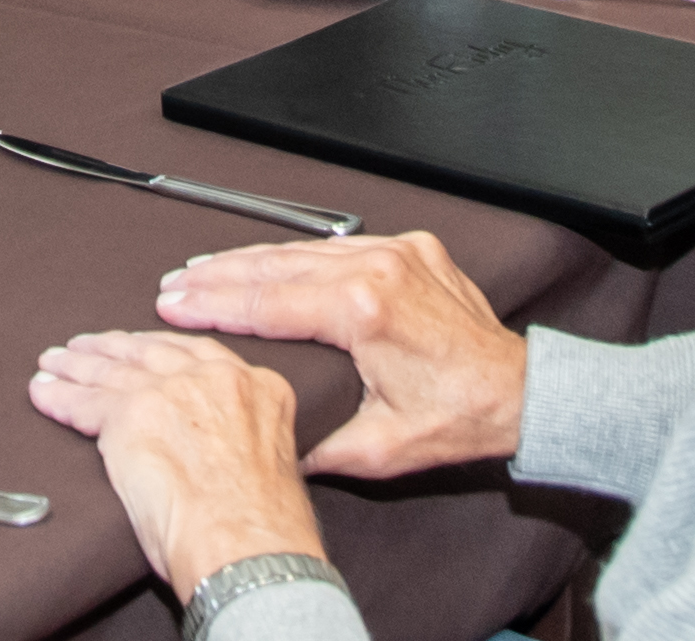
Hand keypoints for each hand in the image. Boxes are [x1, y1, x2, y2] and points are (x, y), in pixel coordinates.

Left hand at [26, 331, 326, 598]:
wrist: (247, 550)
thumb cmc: (263, 532)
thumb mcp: (271, 462)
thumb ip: (242, 438)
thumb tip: (219, 451)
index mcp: (258, 387)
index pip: (197, 353)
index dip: (159, 347)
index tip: (139, 344)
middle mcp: (215, 378)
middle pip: (150, 352)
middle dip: (112, 349)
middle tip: (85, 346)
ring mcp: (170, 391)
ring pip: (113, 372)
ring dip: (78, 368)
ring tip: (54, 363)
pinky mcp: (129, 415)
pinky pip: (85, 404)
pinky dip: (60, 399)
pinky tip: (44, 392)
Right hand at [150, 235, 528, 475]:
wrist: (521, 391)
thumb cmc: (461, 417)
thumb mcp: (378, 449)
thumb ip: (316, 446)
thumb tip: (269, 446)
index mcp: (366, 311)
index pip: (269, 302)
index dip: (215, 304)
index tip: (175, 304)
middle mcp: (379, 269)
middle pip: (276, 265)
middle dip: (218, 275)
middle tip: (174, 284)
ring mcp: (397, 252)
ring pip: (304, 249)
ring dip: (251, 259)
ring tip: (205, 269)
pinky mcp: (411, 248)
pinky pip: (339, 245)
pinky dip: (297, 254)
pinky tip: (266, 259)